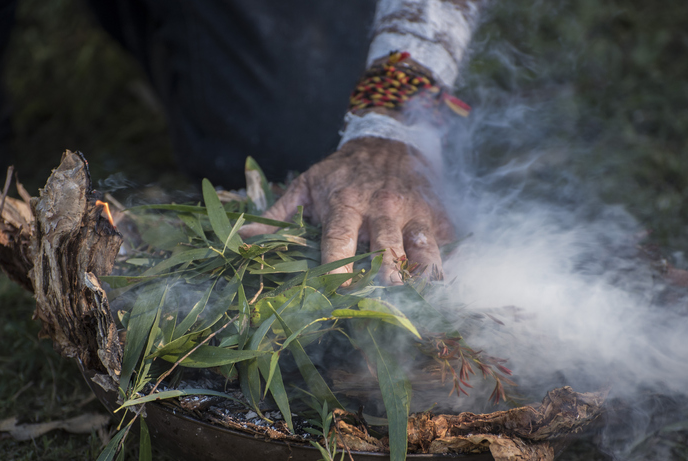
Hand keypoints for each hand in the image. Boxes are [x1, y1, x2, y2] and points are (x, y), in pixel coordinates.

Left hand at [239, 137, 453, 284]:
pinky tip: (440, 284)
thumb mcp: (307, 183)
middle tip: (385, 293)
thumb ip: (279, 212)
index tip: (338, 292)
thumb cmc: (342, 170)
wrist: (388, 140)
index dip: (338, 269)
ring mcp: (412, 212)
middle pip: (385, 248)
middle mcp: (381, 209)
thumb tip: (244, 236)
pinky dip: (443, 265)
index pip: (340, 241)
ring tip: (420, 292)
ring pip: (422, 247)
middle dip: (386, 273)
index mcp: (345, 204)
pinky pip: (444, 243)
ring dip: (421, 272)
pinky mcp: (435, 214)